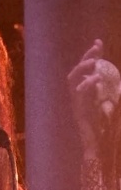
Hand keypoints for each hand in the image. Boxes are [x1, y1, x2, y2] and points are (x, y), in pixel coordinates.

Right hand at [67, 39, 119, 156]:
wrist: (101, 148)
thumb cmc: (108, 130)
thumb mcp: (116, 106)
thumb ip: (118, 95)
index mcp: (89, 94)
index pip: (88, 71)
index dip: (92, 55)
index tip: (98, 42)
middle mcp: (80, 98)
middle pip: (77, 72)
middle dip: (86, 57)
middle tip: (96, 48)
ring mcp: (77, 104)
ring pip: (72, 81)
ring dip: (81, 68)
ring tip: (93, 61)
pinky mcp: (78, 112)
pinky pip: (78, 95)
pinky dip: (86, 85)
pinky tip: (96, 79)